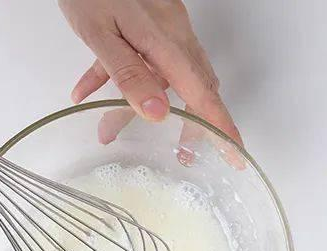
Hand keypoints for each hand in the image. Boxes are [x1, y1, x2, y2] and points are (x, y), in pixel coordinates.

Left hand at [58, 0, 242, 145]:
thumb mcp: (101, 34)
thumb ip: (128, 73)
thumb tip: (158, 113)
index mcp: (165, 40)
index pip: (201, 93)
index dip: (220, 127)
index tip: (236, 155)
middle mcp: (173, 34)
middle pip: (194, 86)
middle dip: (191, 123)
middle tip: (184, 153)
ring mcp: (163, 25)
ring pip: (167, 74)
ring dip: (146, 103)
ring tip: (112, 127)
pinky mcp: (149, 19)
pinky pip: (145, 57)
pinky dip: (121, 77)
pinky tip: (89, 89)